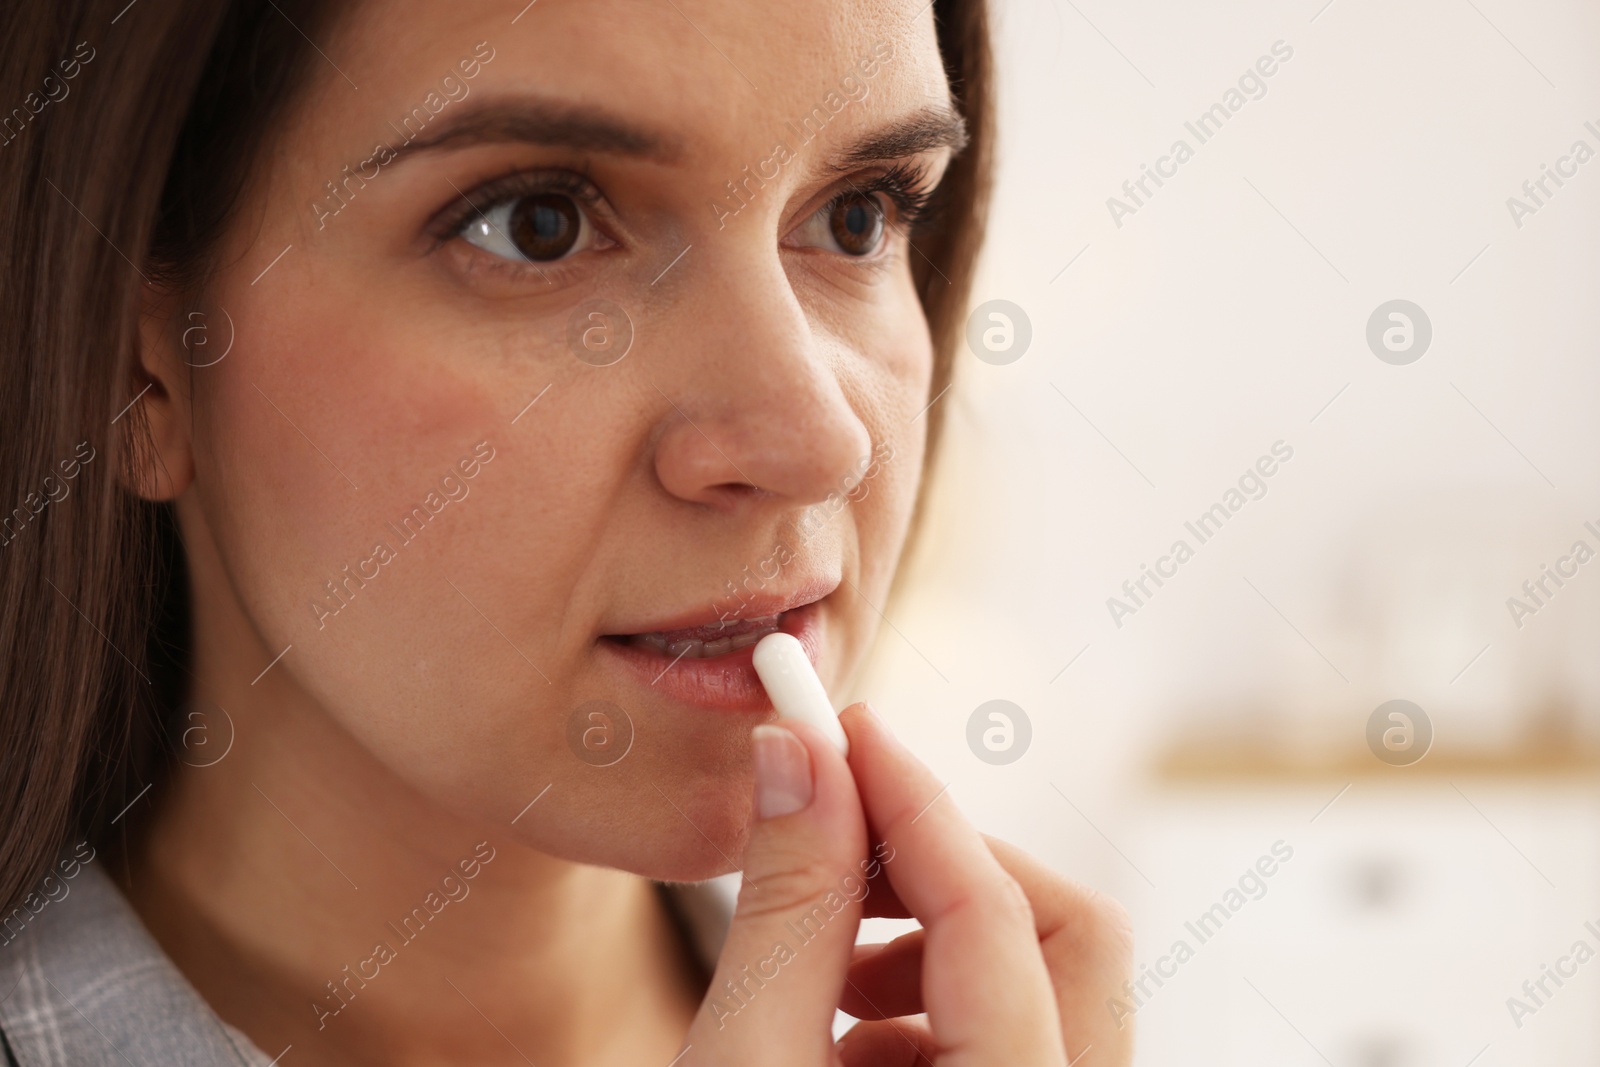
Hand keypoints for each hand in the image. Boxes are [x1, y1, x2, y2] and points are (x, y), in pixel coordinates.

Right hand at [682, 703, 1133, 1064]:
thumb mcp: (745, 1060)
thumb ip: (787, 907)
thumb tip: (798, 756)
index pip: (993, 910)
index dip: (909, 799)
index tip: (836, 724)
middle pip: (1070, 933)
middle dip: (945, 868)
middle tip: (835, 836)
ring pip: (1050, 985)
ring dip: (935, 944)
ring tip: (825, 975)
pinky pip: (1021, 1040)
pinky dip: (937, 1011)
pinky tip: (842, 1038)